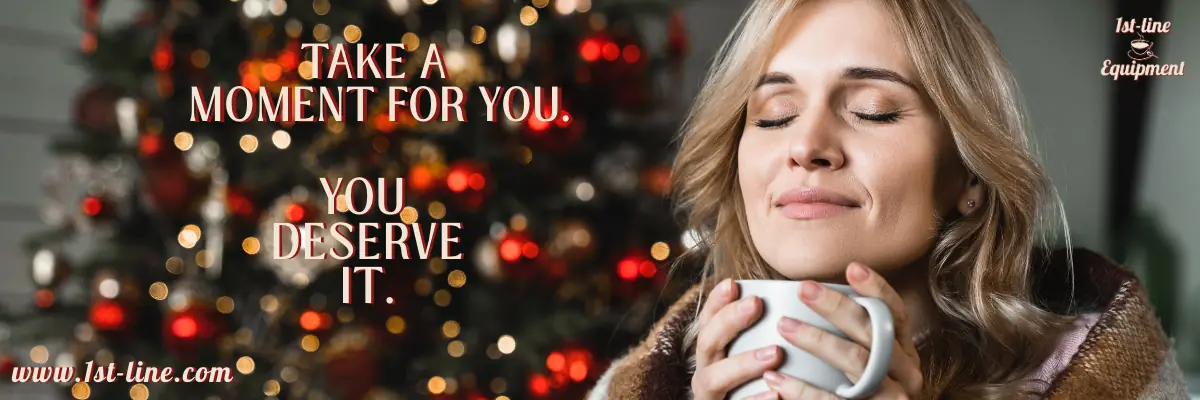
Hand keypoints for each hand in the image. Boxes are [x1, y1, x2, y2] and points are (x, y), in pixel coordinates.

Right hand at [691, 278, 783, 399]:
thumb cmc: (763, 384)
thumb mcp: (760, 356)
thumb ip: (769, 332)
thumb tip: (805, 294)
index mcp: (713, 354)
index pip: (708, 321)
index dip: (717, 302)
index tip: (734, 283)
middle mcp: (706, 373)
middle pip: (707, 343)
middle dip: (729, 322)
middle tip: (756, 304)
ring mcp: (711, 397)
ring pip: (714, 378)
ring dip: (742, 363)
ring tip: (774, 353)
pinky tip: (775, 394)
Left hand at [762, 263, 922, 399]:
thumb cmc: (864, 393)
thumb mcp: (871, 365)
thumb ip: (855, 338)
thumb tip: (813, 298)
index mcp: (904, 352)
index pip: (896, 314)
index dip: (877, 289)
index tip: (852, 267)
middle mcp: (906, 372)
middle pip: (873, 332)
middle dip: (838, 308)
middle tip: (804, 289)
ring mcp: (893, 396)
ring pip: (857, 361)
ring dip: (818, 340)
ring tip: (784, 326)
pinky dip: (802, 389)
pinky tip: (776, 378)